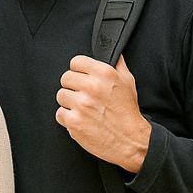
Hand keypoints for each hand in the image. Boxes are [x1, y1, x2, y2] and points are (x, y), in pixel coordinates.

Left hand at [56, 55, 151, 172]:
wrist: (132, 141)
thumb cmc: (128, 112)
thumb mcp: (128, 82)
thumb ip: (117, 64)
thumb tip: (110, 51)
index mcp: (104, 74)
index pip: (76, 62)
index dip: (79, 71)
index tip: (83, 78)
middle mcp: (92, 87)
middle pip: (65, 78)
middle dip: (73, 87)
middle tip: (84, 96)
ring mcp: (81, 105)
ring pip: (61, 96)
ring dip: (69, 103)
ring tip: (84, 109)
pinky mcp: (74, 121)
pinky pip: (59, 114)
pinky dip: (68, 118)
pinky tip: (81, 120)